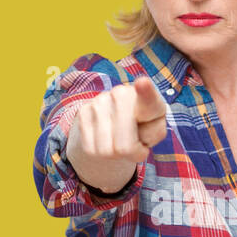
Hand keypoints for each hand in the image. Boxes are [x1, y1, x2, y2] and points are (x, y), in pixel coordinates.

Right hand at [64, 76, 167, 193]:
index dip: (145, 92)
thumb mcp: (154, 133)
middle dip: (130, 153)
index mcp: (148, 100)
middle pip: (125, 146)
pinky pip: (91, 148)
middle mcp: (122, 94)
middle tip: (134, 144)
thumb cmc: (143, 129)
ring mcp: (100, 101)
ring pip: (106, 150)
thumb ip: (149, 139)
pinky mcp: (83, 110)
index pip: (147, 98)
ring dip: (114, 154)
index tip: (143, 83)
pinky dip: (100, 152)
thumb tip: (127, 147)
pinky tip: (106, 138)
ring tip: (119, 139)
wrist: (118, 124)